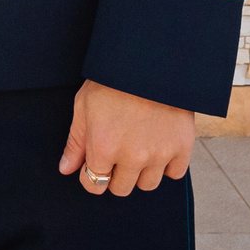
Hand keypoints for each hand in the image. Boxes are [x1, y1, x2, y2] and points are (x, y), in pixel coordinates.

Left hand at [61, 80, 194, 194]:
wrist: (150, 60)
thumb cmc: (112, 80)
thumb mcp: (84, 106)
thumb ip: (76, 142)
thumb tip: (67, 170)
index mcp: (103, 147)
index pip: (94, 185)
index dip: (91, 176)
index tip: (95, 166)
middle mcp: (131, 156)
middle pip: (121, 189)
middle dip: (115, 175)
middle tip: (117, 153)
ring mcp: (159, 154)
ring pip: (147, 185)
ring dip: (140, 172)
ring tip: (138, 148)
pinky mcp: (182, 147)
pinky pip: (174, 174)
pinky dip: (167, 165)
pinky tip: (158, 146)